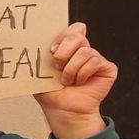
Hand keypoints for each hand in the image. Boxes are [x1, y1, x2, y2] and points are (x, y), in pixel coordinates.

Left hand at [34, 23, 113, 138]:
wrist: (62, 110)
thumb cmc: (51, 92)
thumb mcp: (40, 71)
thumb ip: (40, 54)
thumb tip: (31, 42)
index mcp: (69, 48)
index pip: (72, 28)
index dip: (62, 36)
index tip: (52, 50)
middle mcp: (84, 50)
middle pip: (77, 34)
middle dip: (63, 52)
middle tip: (58, 67)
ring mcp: (96, 59)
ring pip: (84, 51)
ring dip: (71, 69)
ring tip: (67, 81)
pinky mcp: (107, 68)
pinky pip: (94, 62)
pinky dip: (82, 74)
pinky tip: (80, 83)